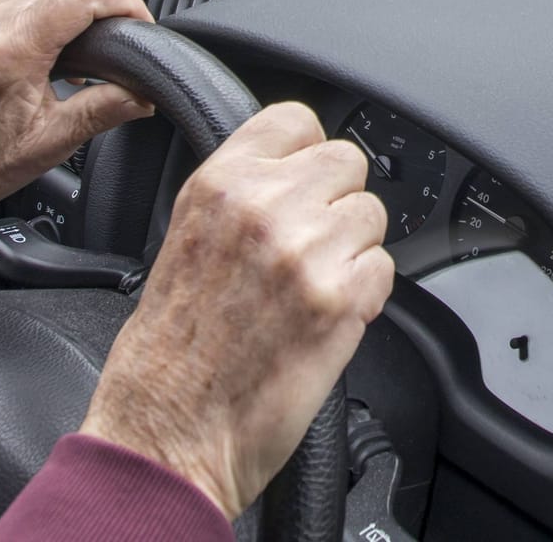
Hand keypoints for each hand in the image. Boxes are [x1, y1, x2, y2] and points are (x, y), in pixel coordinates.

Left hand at [0, 0, 155, 287]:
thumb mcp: (49, 143)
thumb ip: (104, 110)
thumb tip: (142, 94)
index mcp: (9, 51)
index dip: (123, 2)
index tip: (139, 23)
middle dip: (104, 2)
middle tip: (120, 37)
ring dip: (74, 4)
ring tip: (86, 45)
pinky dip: (43, 11)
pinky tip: (48, 45)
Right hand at [78, 102, 393, 519]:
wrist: (168, 432)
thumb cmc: (170, 351)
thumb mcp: (184, 237)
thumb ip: (238, 195)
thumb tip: (292, 171)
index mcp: (219, 184)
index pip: (297, 119)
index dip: (308, 153)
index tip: (305, 178)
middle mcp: (263, 207)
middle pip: (348, 160)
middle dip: (338, 201)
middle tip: (312, 244)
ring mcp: (305, 251)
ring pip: (372, 215)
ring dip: (353, 250)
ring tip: (311, 287)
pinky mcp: (339, 300)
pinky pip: (384, 268)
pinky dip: (365, 295)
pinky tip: (325, 318)